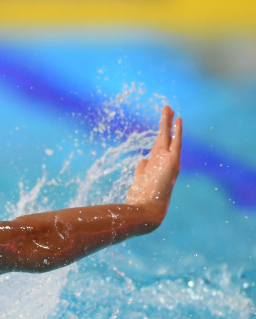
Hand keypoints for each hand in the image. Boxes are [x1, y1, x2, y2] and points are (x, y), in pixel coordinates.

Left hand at [125, 105, 181, 222]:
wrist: (147, 210)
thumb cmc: (141, 200)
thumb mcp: (139, 182)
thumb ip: (142, 170)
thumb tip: (142, 160)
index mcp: (156, 167)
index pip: (157, 147)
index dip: (159, 135)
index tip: (161, 126)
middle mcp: (164, 163)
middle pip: (163, 139)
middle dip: (164, 123)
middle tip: (167, 109)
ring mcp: (169, 162)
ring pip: (168, 137)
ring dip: (168, 122)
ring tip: (168, 108)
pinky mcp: (173, 162)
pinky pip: (176, 143)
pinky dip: (177, 131)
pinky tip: (178, 120)